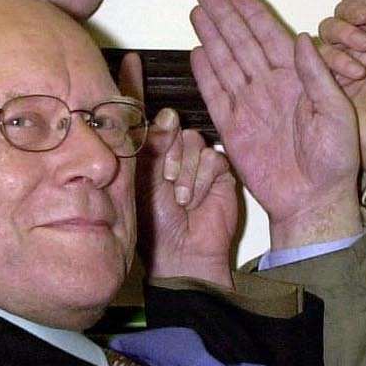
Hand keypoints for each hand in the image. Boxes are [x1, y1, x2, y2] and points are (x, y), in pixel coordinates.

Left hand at [140, 108, 241, 288]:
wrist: (182, 251)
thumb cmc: (157, 223)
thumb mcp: (147, 181)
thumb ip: (155, 145)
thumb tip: (169, 114)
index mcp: (153, 153)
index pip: (155, 125)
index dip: (155, 131)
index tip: (146, 128)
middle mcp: (176, 154)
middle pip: (177, 130)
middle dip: (171, 157)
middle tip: (167, 183)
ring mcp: (198, 162)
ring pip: (194, 142)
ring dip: (186, 173)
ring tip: (182, 200)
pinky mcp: (219, 173)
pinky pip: (213, 158)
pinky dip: (202, 180)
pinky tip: (197, 200)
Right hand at [190, 0, 361, 249]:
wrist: (314, 200)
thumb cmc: (335, 160)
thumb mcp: (337, 112)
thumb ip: (318, 75)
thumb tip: (301, 38)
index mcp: (299, 79)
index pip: (272, 38)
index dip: (255, 15)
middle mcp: (271, 87)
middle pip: (243, 43)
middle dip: (226, 17)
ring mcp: (250, 106)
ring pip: (227, 63)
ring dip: (212, 36)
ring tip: (198, 11)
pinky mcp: (233, 128)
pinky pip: (216, 94)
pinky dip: (205, 73)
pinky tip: (196, 51)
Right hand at [313, 0, 365, 211]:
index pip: (362, 4)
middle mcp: (364, 49)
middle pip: (339, 17)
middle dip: (347, 19)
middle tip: (364, 35)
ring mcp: (345, 67)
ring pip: (326, 37)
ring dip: (341, 42)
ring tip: (360, 66)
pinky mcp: (329, 86)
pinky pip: (317, 61)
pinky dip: (331, 61)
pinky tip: (350, 74)